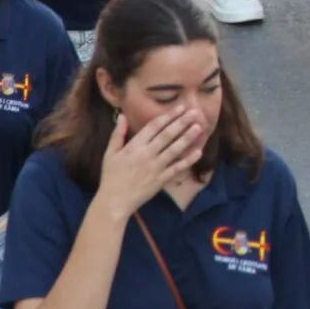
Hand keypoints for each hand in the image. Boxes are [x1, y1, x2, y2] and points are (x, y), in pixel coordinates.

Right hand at [92, 103, 208, 217]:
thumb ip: (117, 134)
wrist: (115, 201)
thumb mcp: (110, 153)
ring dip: (187, 138)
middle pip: (167, 135)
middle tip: (196, 112)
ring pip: (174, 150)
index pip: (154, 126)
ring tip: (199, 127)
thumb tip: (122, 115)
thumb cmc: (111, 176)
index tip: (180, 107)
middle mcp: (147, 154)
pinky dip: (188, 160)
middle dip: (182, 122)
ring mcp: (155, 167)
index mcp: (134, 146)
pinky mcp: (161, 180)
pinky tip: (198, 152)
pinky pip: (177, 168)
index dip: (168, 116)